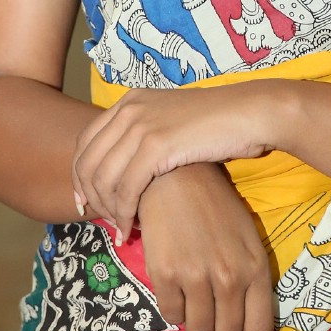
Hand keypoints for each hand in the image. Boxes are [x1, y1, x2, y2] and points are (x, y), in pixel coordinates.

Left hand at [71, 82, 277, 242]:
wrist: (250, 114)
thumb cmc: (218, 123)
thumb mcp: (171, 122)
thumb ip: (144, 138)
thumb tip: (126, 169)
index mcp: (129, 102)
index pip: (86, 142)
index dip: (80, 177)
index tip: (86, 203)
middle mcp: (129, 110)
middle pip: (88, 162)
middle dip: (90, 198)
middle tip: (103, 222)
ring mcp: (141, 125)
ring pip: (104, 179)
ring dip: (108, 210)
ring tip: (121, 228)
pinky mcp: (156, 145)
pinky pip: (126, 189)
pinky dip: (124, 214)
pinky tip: (132, 228)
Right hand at [137, 163, 275, 330]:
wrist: (177, 178)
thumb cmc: (216, 208)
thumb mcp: (247, 240)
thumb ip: (251, 282)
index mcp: (255, 269)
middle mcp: (229, 278)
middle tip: (212, 315)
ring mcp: (196, 278)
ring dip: (196, 321)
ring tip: (193, 299)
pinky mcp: (166, 274)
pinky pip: (171, 316)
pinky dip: (173, 310)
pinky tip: (175, 288)